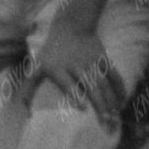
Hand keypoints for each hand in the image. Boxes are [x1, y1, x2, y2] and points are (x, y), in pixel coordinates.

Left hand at [29, 10, 122, 126]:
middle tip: (105, 123)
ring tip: (115, 118)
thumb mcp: (38, 66)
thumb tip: (26, 110)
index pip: (67, 82)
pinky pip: (114, 75)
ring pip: (104, 83)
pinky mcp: (103, 59)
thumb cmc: (52, 51)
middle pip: (90, 86)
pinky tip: (123, 102)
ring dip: (111, 101)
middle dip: (99, 104)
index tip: (83, 109)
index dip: (75, 94)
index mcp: (59, 69)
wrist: (72, 25)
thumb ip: (30, 87)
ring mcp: (92, 62)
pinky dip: (119, 88)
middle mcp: (77, 66)